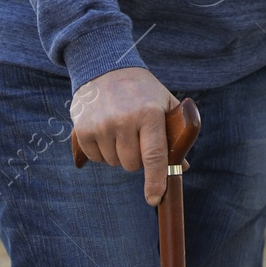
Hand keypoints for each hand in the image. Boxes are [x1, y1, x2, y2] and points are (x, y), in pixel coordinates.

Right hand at [72, 66, 177, 204]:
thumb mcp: (164, 103)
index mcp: (150, 113)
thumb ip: (175, 134)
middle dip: (137, 159)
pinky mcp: (83, 129)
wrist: (105, 67)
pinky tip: (105, 130)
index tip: (154, 199)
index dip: (155, 180)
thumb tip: (182, 167)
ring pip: (114, 163)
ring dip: (119, 154)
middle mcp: (125, 120)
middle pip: (132, 165)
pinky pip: (96, 158)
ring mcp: (102, 125)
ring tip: (120, 128)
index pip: (154, 155)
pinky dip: (102, 152)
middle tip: (136, 137)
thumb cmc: (142, 91)